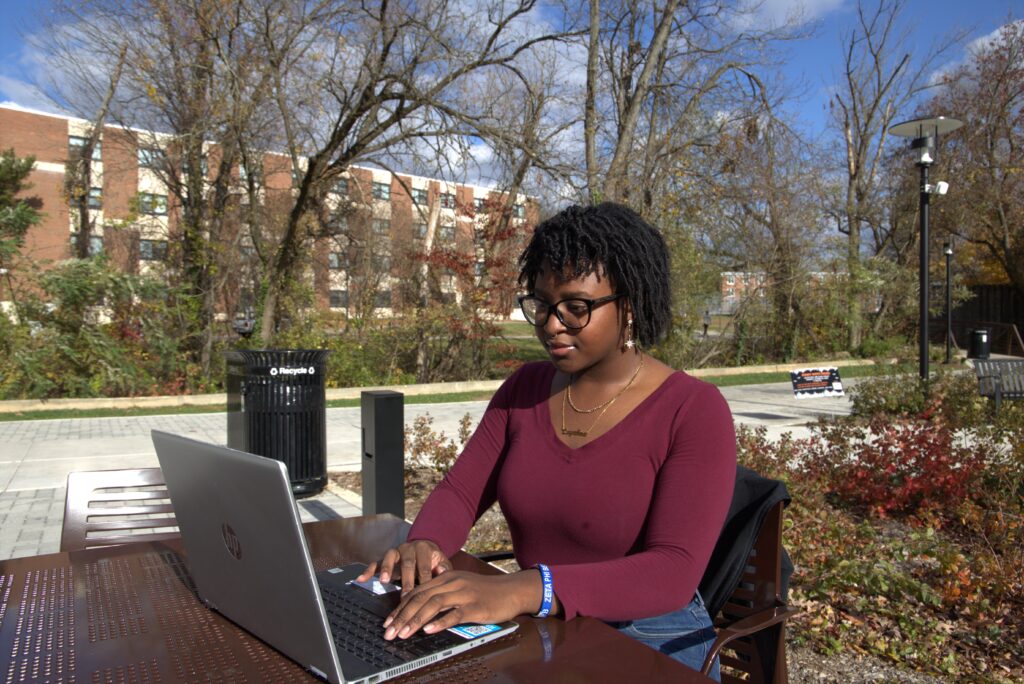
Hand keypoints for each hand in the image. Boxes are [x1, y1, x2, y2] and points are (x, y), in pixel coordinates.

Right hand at [356, 539, 452, 593]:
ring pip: (389, 558)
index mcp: (423, 548)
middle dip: (406, 580)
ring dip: (386, 569)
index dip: (424, 580)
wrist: (424, 547)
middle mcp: (408, 548)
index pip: (424, 565)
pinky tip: (361, 579)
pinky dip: (368, 570)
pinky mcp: (385, 558)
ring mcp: (396, 551)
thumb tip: (442, 572)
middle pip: (407, 563)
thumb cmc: (433, 560)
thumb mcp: (442, 562)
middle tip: (406, 595)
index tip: (425, 594)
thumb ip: (443, 568)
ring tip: (384, 581)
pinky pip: (375, 562)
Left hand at [382, 570, 538, 640]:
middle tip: (389, 632)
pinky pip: (455, 614)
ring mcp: (464, 594)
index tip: (388, 622)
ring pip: (434, 604)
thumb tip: (420, 611)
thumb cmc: (486, 591)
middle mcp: (452, 583)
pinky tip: (429, 630)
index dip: (400, 608)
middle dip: (402, 616)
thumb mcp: (461, 587)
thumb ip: (442, 594)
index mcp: (446, 577)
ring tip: (403, 633)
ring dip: (415, 620)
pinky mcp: (476, 606)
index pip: (417, 592)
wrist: (512, 590)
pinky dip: (440, 622)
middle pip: (421, 598)